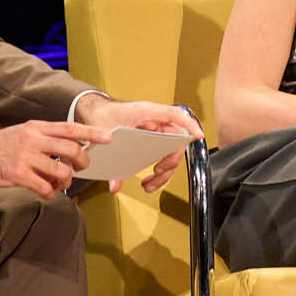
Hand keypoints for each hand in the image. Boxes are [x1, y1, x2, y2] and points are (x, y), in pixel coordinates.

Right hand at [0, 119, 111, 197]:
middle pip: (73, 150)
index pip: (70, 128)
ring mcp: (26, 157)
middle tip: (80, 169)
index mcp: (36, 127)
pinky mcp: (17, 174)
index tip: (109, 138)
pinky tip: (44, 191)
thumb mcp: (20, 134)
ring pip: (62, 171)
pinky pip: (45, 187)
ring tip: (58, 183)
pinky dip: (50, 192)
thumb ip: (42, 139)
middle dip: (83, 162)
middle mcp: (33, 139)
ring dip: (65, 181)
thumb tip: (65, 150)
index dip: (92, 132)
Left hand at [78, 95, 202, 191]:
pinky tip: (150, 179)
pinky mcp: (154, 139)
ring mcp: (156, 130)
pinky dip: (160, 169)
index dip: (189, 124)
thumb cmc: (105, 114)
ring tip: (151, 184)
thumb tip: (115, 184)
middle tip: (158, 173)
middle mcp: (156, 120)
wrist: (98, 111)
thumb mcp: (106, 134)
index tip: (198, 136)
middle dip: (170, 161)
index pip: (175, 114)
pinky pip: (164, 154)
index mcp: (147, 111)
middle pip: (176, 140)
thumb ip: (111, 159)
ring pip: (171, 151)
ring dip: (165, 171)